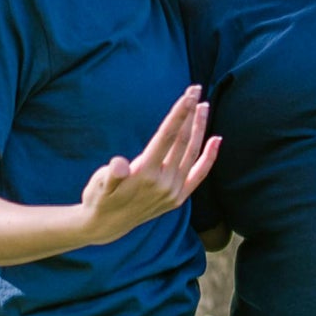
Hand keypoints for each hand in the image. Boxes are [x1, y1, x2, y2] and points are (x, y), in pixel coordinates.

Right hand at [79, 87, 220, 245]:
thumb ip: (111, 174)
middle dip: (190, 113)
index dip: (179, 112)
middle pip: (182, 140)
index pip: (168, 136)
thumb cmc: (100, 197)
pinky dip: (210, 157)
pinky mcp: (179, 198)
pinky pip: (199, 174)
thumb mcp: (99, 183)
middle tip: (196, 89)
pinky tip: (216, 139)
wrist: (106, 226)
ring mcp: (174, 191)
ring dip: (199, 128)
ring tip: (204, 106)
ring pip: (192, 153)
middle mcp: (164, 182)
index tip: (189, 93)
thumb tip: (120, 165)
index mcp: (145, 173)